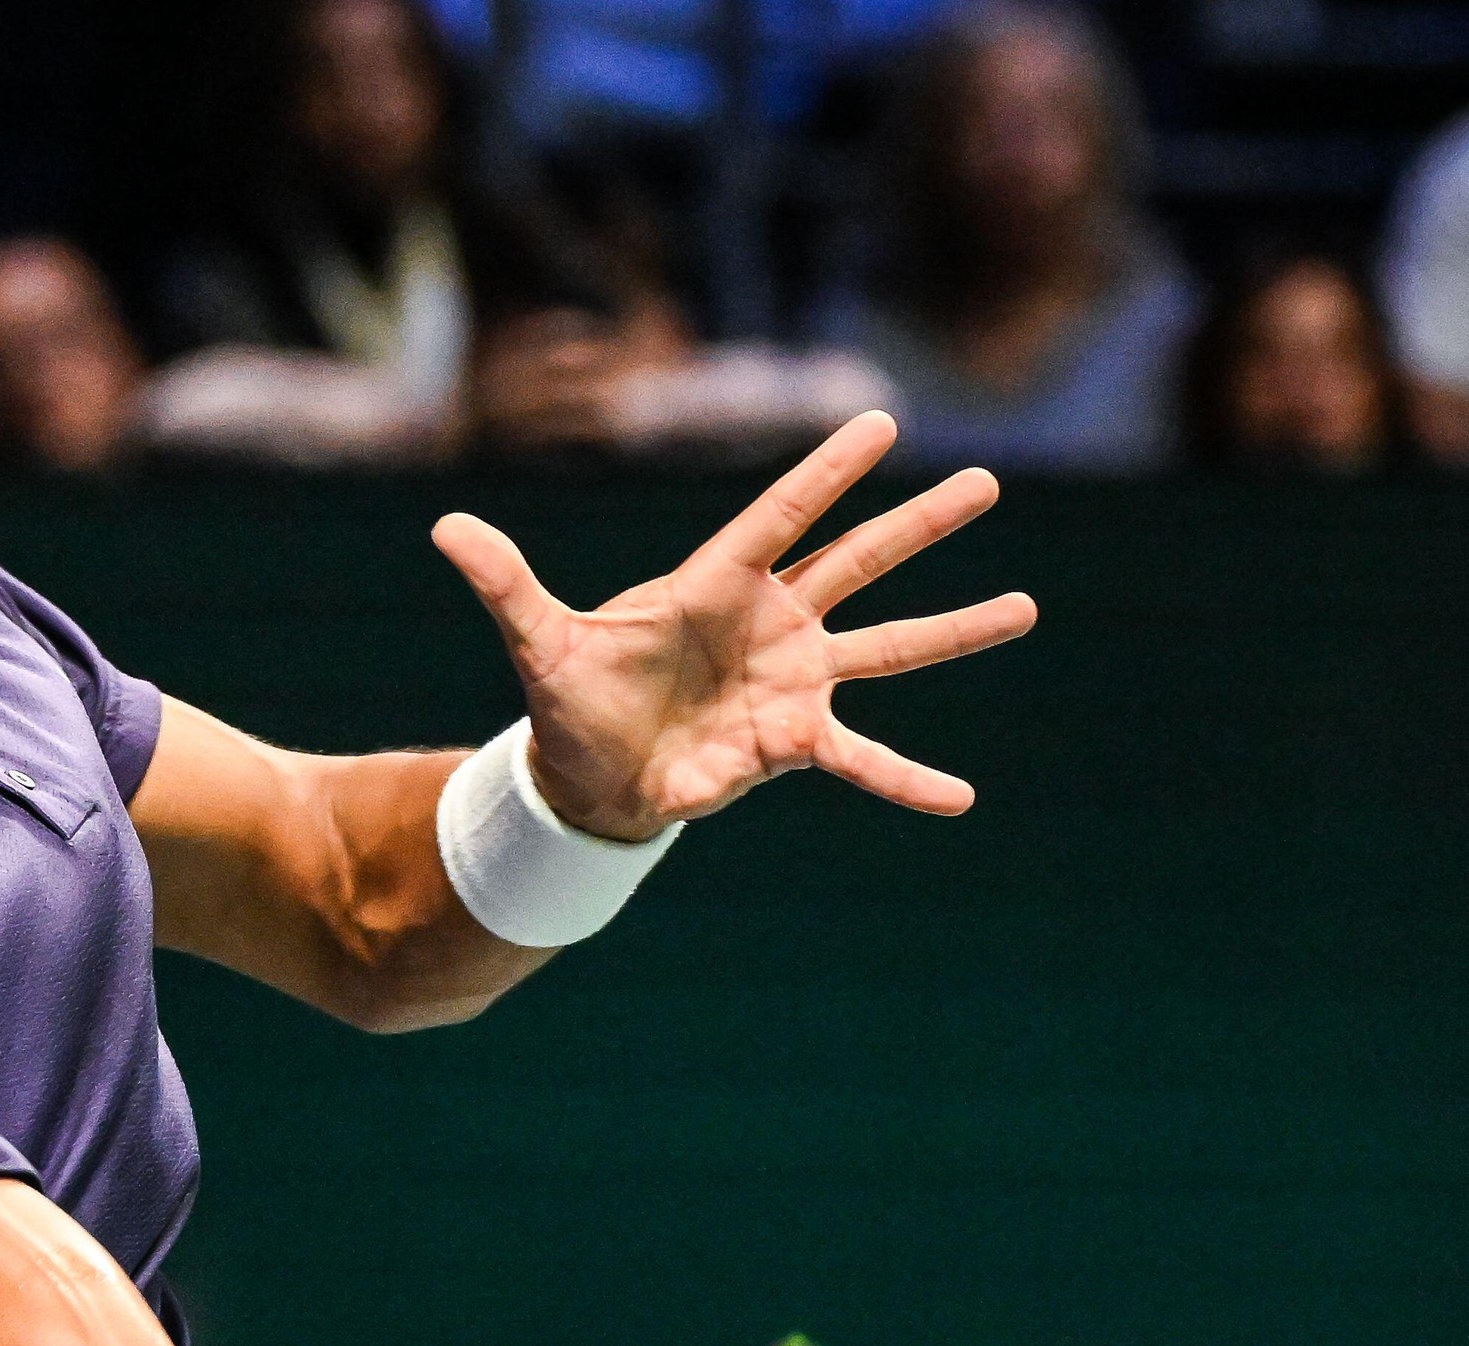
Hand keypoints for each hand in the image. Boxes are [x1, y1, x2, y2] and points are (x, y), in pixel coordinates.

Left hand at [431, 410, 1035, 843]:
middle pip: (856, 562)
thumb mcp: (538, 642)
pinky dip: (908, 780)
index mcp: (712, 585)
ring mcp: (791, 681)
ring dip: (955, 629)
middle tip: (987, 480)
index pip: (778, 519)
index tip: (880, 422)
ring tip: (1025, 605)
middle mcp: (768, 624)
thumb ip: (505, 583)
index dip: (825, 474)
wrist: (588, 781)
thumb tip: (444, 525)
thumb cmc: (570, 701)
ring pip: (887, 645)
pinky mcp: (793, 743)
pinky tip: (963, 801)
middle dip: (919, 524)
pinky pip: (863, 761)